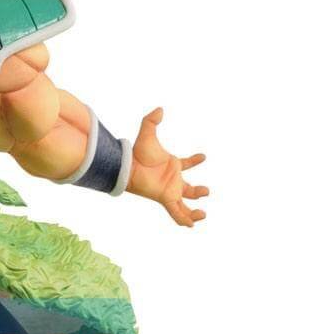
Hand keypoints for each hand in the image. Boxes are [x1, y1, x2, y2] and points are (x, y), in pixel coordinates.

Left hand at [127, 108, 207, 227]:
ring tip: (203, 214)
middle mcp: (172, 180)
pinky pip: (177, 212)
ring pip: (184, 204)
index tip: (203, 156)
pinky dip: (185, 219)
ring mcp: (170, 190)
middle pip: (188, 190)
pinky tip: (192, 224)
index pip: (187, 164)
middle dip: (198, 192)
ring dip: (193, 210)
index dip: (195, 160)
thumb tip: (159, 108)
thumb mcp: (147, 134)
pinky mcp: (166, 198)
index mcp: (172, 165)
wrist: (127, 167)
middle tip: (206, 190)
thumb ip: (151, 121)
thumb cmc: (137, 153)